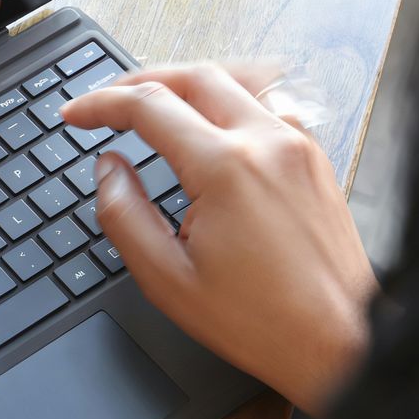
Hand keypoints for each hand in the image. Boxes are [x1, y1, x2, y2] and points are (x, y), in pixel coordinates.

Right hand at [62, 65, 375, 415]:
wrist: (341, 343)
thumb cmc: (264, 322)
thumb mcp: (169, 280)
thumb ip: (125, 215)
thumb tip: (108, 169)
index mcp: (226, 168)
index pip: (149, 105)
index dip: (101, 104)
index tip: (77, 115)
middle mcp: (267, 142)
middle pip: (193, 75)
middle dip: (140, 81)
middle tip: (108, 103)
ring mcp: (298, 146)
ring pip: (235, 81)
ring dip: (188, 83)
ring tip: (156, 101)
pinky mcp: (316, 160)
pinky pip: (268, 103)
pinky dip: (231, 98)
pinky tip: (215, 120)